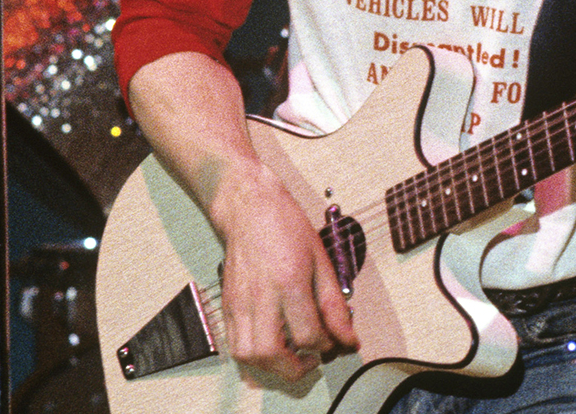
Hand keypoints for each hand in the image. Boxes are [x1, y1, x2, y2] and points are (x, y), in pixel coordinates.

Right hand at [209, 165, 357, 380]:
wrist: (249, 207)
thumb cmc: (286, 227)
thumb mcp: (322, 259)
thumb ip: (334, 303)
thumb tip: (348, 337)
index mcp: (289, 282)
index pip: (308, 334)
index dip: (327, 346)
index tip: (337, 341)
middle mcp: (260, 296)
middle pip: (271, 352)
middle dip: (296, 368)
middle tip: (314, 359)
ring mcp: (239, 302)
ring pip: (247, 355)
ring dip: (272, 366)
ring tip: (293, 356)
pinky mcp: (227, 304)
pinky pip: (234, 344)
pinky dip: (254, 356)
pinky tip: (272, 346)